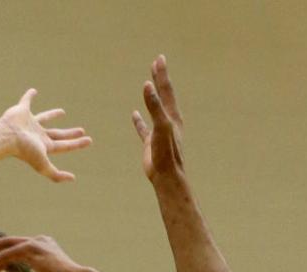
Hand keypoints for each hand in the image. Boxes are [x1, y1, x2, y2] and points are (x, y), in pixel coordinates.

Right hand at [0, 88, 90, 182]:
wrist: (6, 137)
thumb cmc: (24, 151)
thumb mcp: (43, 165)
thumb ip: (56, 175)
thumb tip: (72, 178)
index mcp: (44, 146)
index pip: (64, 146)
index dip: (77, 144)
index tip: (89, 140)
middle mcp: (38, 135)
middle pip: (58, 134)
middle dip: (69, 133)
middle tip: (81, 130)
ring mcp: (30, 123)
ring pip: (44, 118)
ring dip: (53, 115)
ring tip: (62, 112)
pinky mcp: (22, 111)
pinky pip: (26, 101)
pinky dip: (29, 96)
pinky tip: (33, 91)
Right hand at [132, 56, 185, 186]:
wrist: (167, 176)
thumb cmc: (167, 152)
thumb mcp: (161, 126)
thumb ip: (154, 105)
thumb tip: (147, 85)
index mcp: (172, 116)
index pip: (166, 90)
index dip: (162, 74)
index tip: (159, 59)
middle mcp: (167, 121)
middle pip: (163, 95)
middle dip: (159, 79)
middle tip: (157, 63)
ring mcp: (159, 132)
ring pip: (154, 109)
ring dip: (151, 97)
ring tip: (147, 84)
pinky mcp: (151, 143)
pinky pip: (143, 128)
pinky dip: (139, 121)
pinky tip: (134, 114)